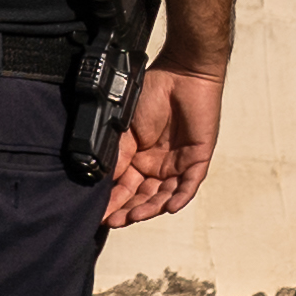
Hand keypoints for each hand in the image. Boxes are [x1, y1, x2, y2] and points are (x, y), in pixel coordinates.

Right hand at [107, 66, 224, 227]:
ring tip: (133, 217)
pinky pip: (189, 185)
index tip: (98, 214)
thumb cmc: (151, 94)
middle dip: (128, 211)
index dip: (113, 201)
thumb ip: (117, 156)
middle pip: (143, 197)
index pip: (125, 187)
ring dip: (150, 208)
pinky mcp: (198, 159)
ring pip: (164, 195)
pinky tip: (168, 208)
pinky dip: (179, 197)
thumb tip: (100, 181)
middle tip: (112, 221)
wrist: (181, 73)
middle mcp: (158, 166)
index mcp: (139, 159)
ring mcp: (178, 164)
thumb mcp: (126, 130)